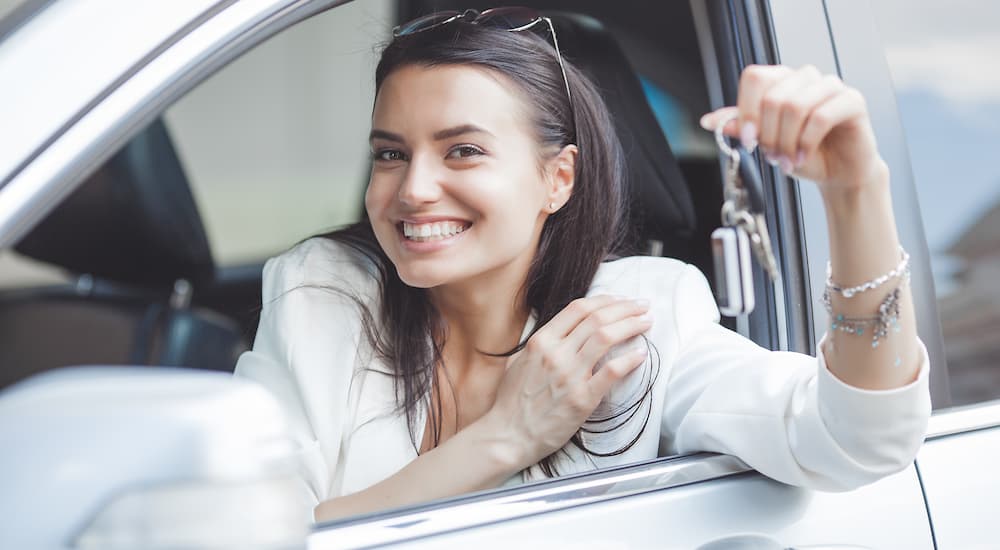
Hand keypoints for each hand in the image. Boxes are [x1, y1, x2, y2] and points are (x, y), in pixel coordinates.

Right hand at [481, 296, 651, 466]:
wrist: (507, 436)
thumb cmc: (512, 402)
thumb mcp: (520, 362)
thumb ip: (542, 344)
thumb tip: (564, 331)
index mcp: (541, 341)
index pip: (578, 308)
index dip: (605, 300)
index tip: (620, 300)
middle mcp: (555, 353)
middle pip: (597, 318)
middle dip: (625, 308)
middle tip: (642, 306)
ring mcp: (569, 376)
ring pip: (606, 338)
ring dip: (631, 325)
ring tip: (647, 322)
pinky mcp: (582, 399)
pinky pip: (611, 372)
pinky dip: (629, 360)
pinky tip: (641, 355)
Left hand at [700, 64, 885, 194]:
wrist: (837, 173)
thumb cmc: (803, 154)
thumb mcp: (766, 143)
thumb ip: (742, 128)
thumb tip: (709, 121)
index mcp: (781, 80)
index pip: (754, 77)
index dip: (747, 110)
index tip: (748, 141)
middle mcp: (805, 77)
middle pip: (773, 97)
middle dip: (768, 135)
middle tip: (773, 157)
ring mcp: (830, 85)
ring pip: (795, 106)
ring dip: (787, 142)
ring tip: (788, 160)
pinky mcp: (852, 100)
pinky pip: (821, 117)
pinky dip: (806, 143)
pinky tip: (803, 157)